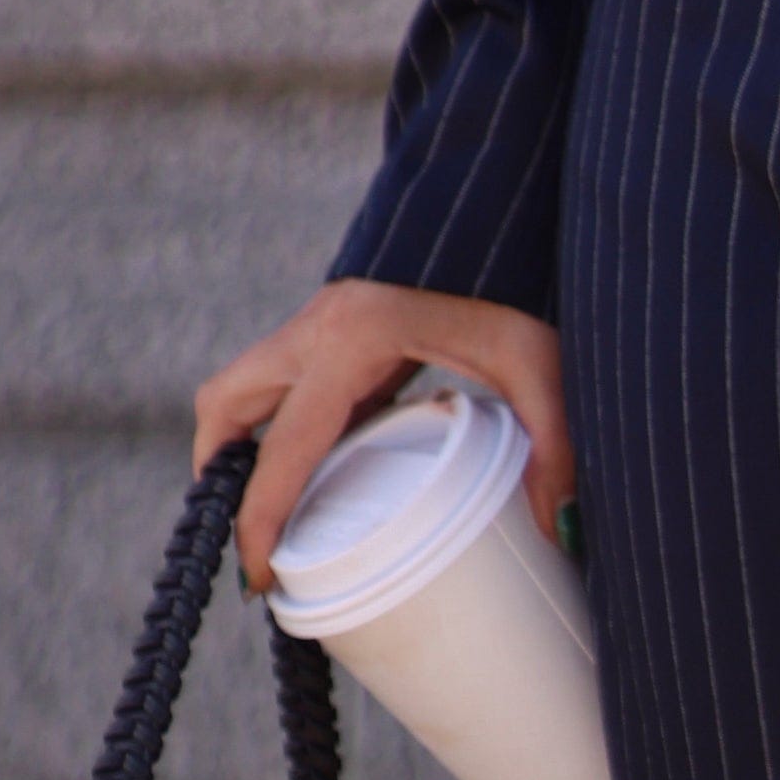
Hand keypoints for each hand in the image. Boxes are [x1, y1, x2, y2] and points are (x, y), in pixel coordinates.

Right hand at [194, 281, 575, 595]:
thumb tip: (558, 526)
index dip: (260, 518)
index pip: (284, 444)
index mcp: (355, 339)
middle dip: (220, 475)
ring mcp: (316, 318)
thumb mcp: (538, 361)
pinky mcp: (329, 322)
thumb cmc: (514, 278)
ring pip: (239, 385)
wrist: (496, 203)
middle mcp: (318, 326)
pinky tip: (317, 467)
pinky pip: (278, 381)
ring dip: (236, 445)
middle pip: (227, 404)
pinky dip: (276, 424)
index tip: (259, 576)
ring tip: (269, 512)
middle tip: (252, 540)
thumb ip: (553, 443)